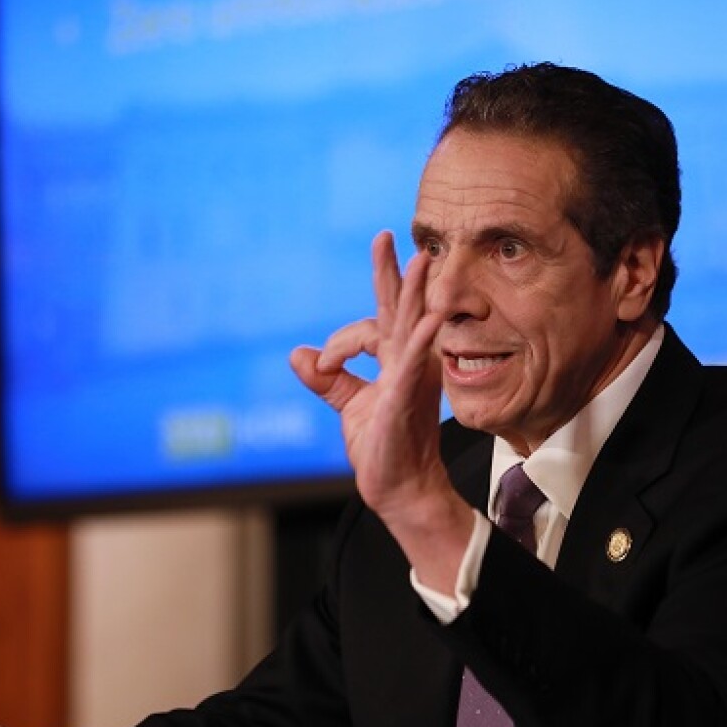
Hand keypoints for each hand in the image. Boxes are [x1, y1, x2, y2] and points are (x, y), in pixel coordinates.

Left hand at [291, 232, 473, 587]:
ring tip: (422, 261)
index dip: (357, 316)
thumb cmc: (382, 449)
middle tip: (387, 236)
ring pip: (414, 327)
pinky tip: (429, 320)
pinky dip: (423, 339)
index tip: (347, 316)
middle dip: (395, 272)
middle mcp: (409, 363)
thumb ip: (329, 379)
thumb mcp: (350, 407)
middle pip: (402, 308)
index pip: (378, 320)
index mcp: (397, 361)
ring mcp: (412, 379)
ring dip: (417, 293)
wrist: (400, 490)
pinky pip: (417, 364)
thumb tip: (297, 353)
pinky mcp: (408, 399)